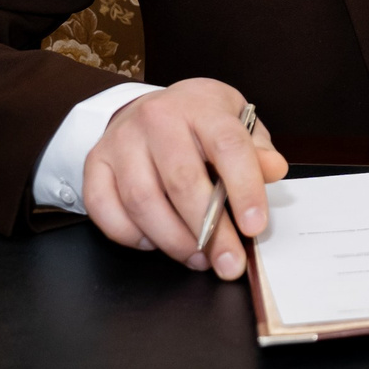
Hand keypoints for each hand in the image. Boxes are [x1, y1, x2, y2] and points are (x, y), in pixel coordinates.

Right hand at [83, 78, 286, 280]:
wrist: (150, 108)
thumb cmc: (200, 122)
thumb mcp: (238, 123)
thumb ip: (257, 150)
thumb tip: (274, 170)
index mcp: (201, 106)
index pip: (227, 147)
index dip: (244, 189)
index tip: (255, 227)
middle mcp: (156, 118)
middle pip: (182, 181)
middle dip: (209, 231)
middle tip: (228, 262)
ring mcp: (120, 141)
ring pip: (142, 201)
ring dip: (172, 240)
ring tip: (198, 259)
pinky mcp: (94, 164)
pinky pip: (106, 210)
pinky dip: (131, 236)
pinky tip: (155, 243)